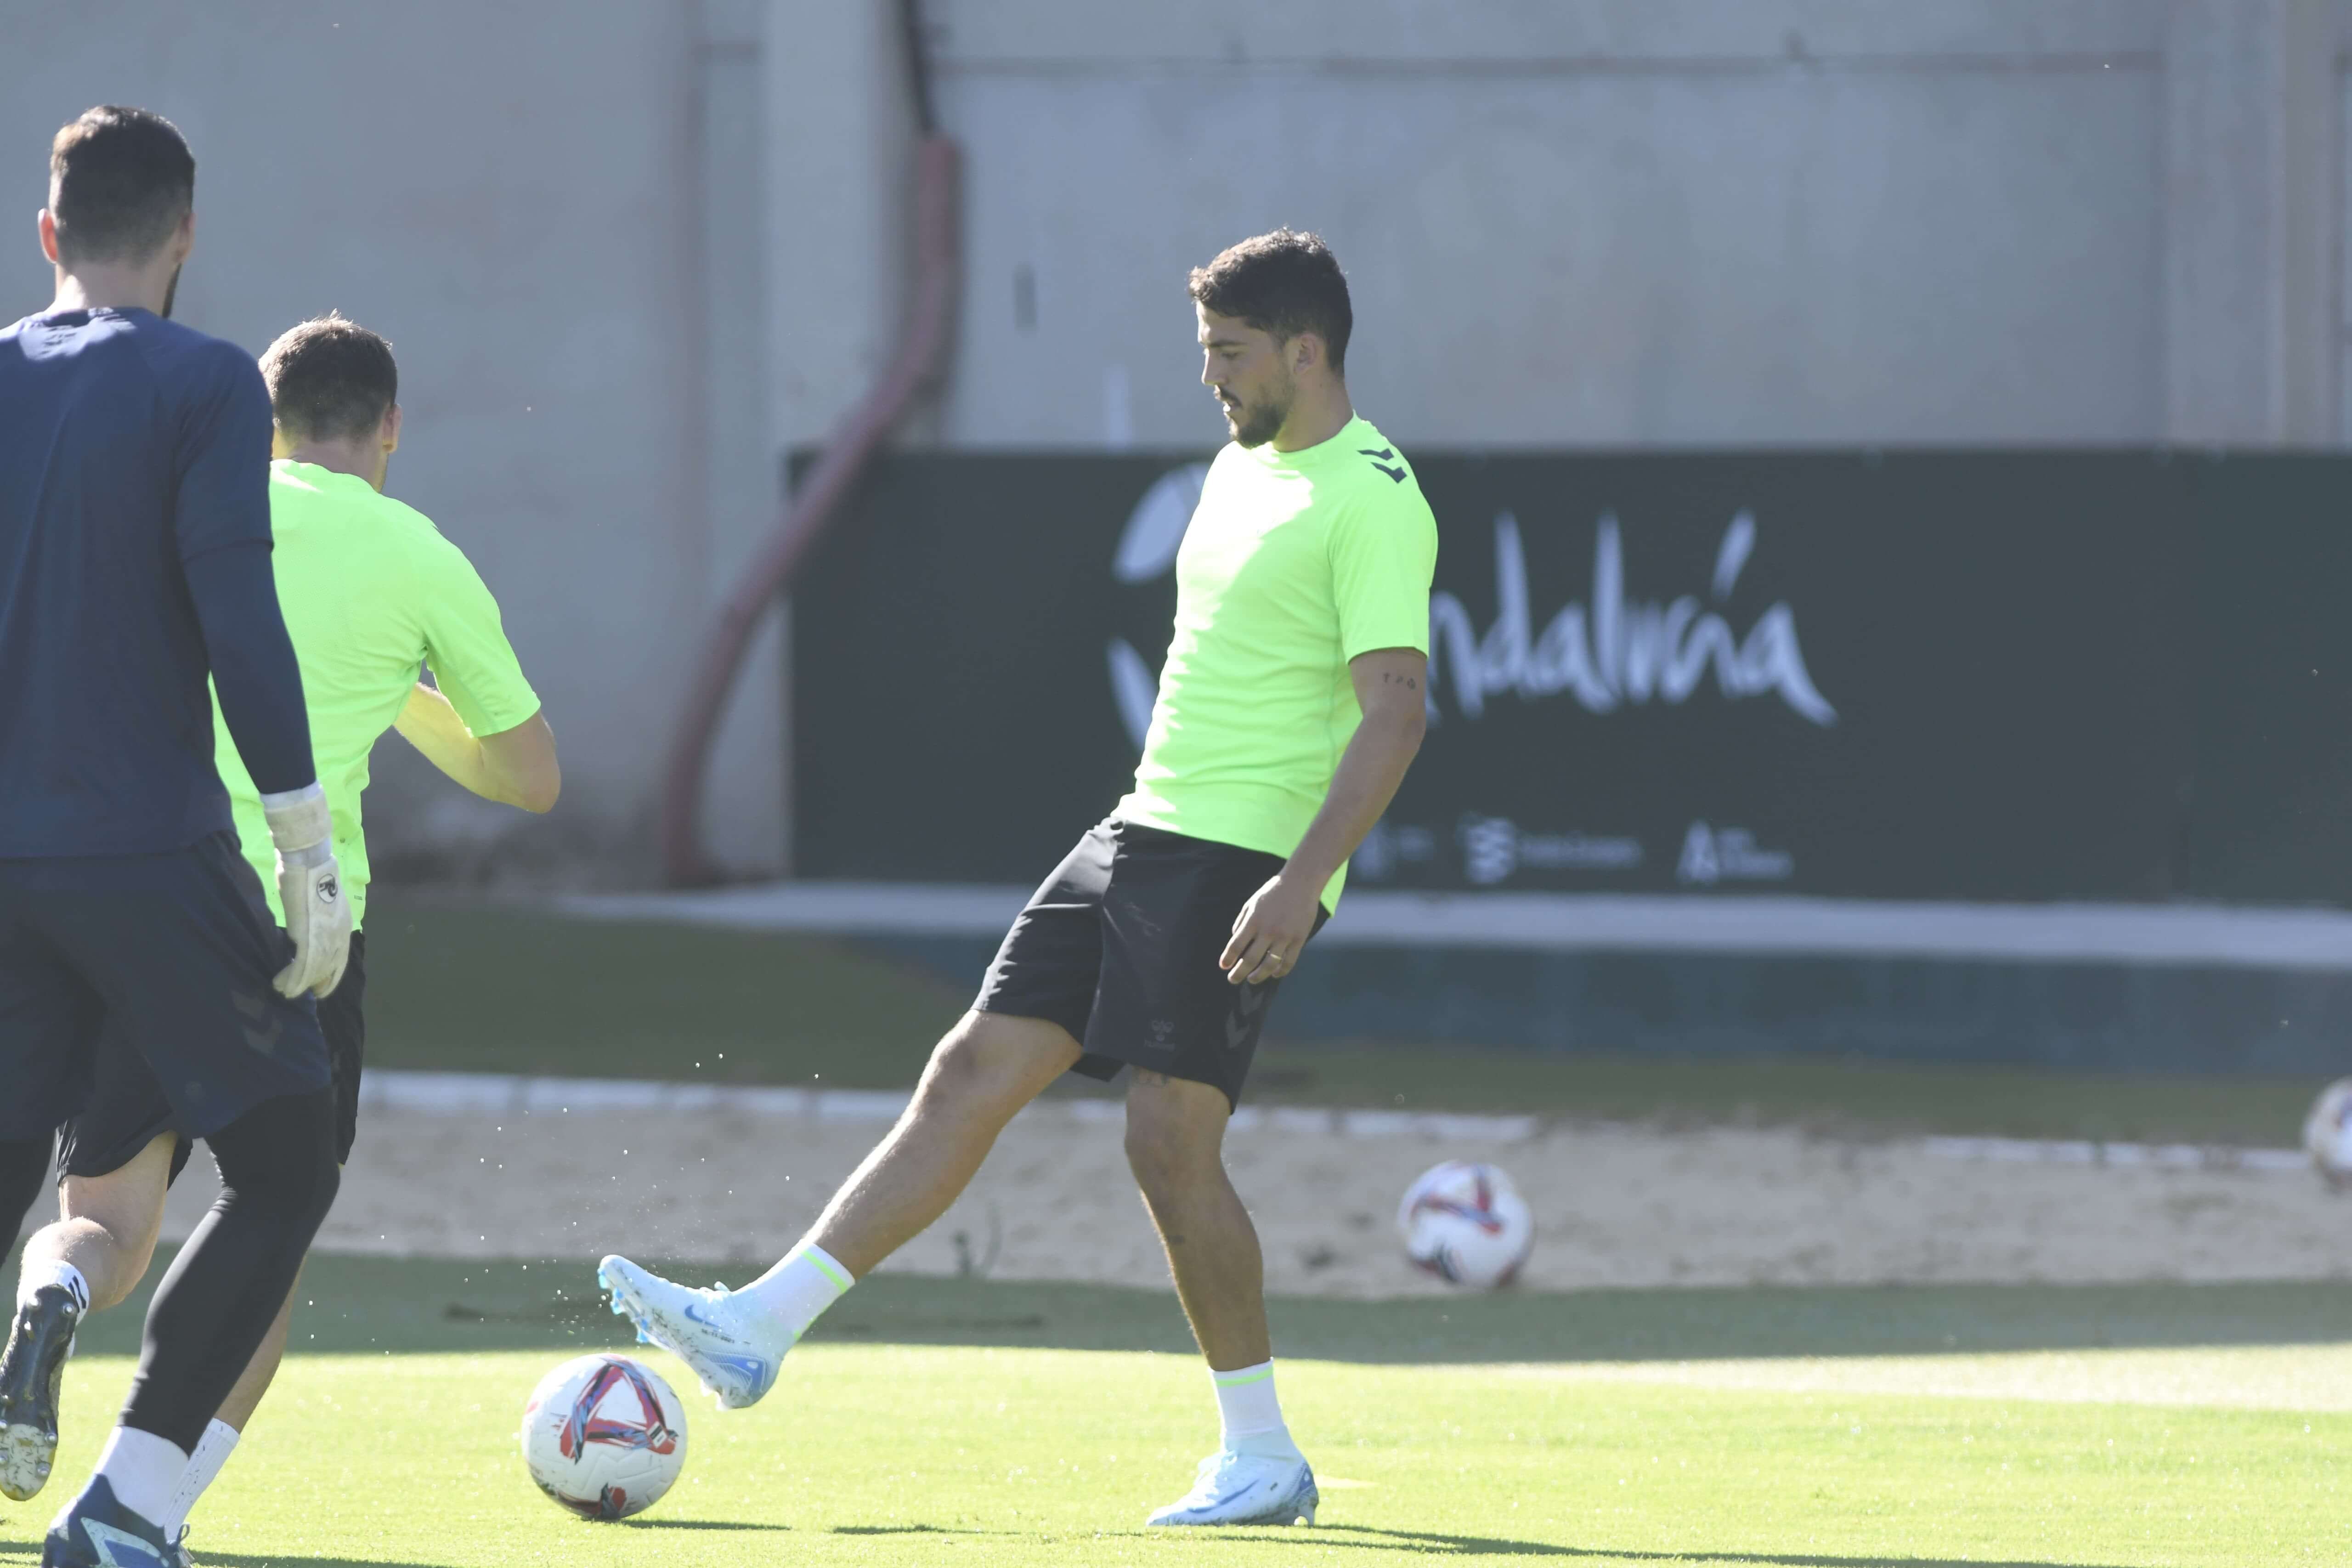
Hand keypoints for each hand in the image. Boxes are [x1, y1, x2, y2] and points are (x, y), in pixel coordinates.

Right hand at [261, 783, 352, 997]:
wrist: (309, 859)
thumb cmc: (308, 872)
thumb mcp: (319, 898)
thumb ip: (316, 914)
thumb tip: (307, 920)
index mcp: (343, 924)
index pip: (340, 958)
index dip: (330, 973)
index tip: (320, 984)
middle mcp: (339, 934)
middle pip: (330, 968)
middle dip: (316, 983)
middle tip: (301, 992)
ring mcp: (325, 937)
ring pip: (315, 971)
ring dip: (298, 984)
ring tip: (284, 991)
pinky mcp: (308, 937)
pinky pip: (301, 967)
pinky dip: (291, 979)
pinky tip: (281, 986)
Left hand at [1220, 871, 1320, 985]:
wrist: (1300, 882)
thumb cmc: (1272, 891)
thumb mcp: (1252, 903)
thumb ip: (1241, 921)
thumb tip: (1234, 939)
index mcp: (1253, 920)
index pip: (1236, 945)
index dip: (1228, 958)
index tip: (1223, 966)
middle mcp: (1268, 930)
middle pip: (1250, 959)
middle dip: (1238, 973)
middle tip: (1233, 979)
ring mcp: (1285, 936)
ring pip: (1269, 965)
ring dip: (1258, 976)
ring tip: (1251, 980)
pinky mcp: (1299, 939)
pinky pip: (1289, 962)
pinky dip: (1280, 971)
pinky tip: (1274, 974)